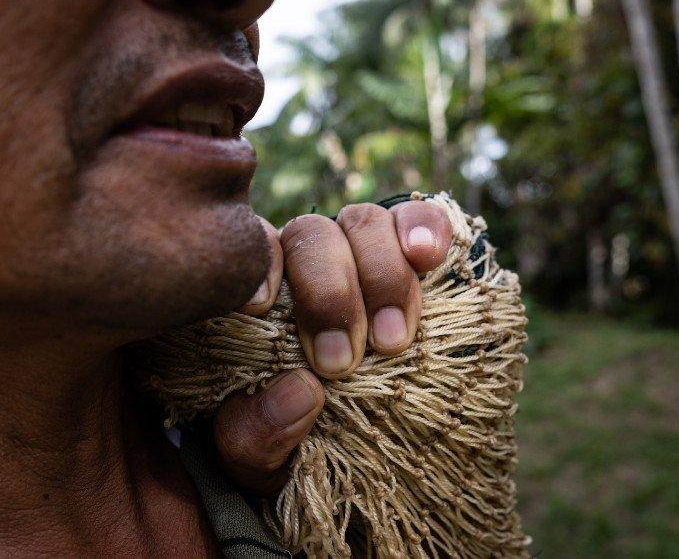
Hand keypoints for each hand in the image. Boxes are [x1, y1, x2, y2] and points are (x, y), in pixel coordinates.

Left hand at [212, 200, 451, 494]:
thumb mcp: (256, 458)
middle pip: (311, 234)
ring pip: (364, 223)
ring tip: (394, 342)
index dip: (259, 267)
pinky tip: (428, 259)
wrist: (349, 458)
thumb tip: (301, 389)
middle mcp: (303, 260)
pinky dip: (424, 229)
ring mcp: (359, 251)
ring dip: (382, 277)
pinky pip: (419, 218)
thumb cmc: (288, 446)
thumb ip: (254, 434)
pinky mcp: (412, 254)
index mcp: (257, 296)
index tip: (257, 308)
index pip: (251, 251)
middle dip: (329, 296)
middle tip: (340, 363)